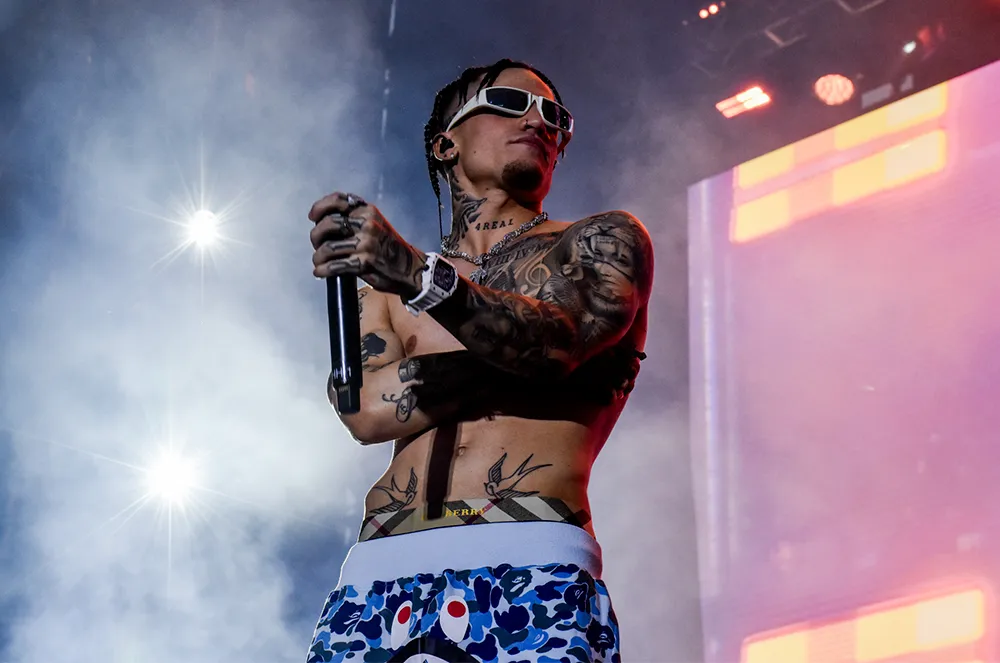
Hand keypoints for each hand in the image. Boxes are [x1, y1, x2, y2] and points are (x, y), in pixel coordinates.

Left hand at [308, 191, 425, 297]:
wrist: (410, 269)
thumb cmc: (389, 249)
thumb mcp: (375, 225)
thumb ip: (355, 220)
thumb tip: (325, 222)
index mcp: (368, 211)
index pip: (338, 201)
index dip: (320, 208)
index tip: (313, 217)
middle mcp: (367, 224)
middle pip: (328, 225)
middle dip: (316, 237)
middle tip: (317, 246)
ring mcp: (366, 243)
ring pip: (328, 248)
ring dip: (318, 258)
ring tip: (319, 263)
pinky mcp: (365, 262)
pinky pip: (335, 266)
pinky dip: (324, 270)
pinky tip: (320, 273)